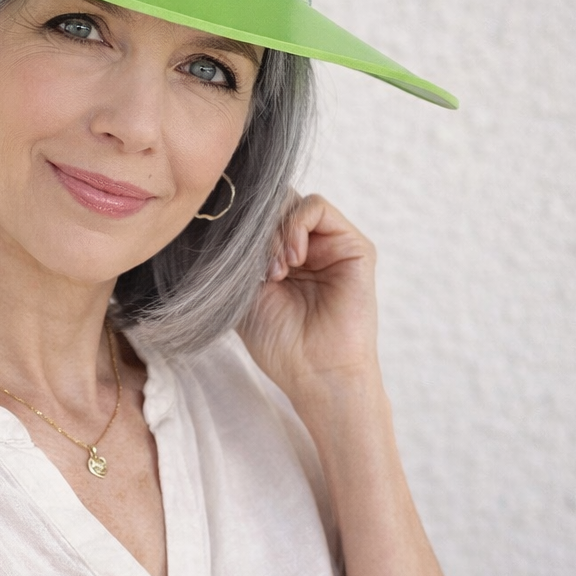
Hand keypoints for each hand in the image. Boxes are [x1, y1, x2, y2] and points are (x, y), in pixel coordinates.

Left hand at [237, 193, 379, 412]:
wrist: (316, 373)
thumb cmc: (279, 343)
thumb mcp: (243, 293)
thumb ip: (237, 256)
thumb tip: (223, 218)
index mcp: (280, 258)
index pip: (257, 219)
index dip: (240, 229)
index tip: (232, 260)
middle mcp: (307, 248)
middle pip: (273, 204)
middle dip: (257, 229)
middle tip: (258, 268)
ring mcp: (330, 245)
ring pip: (291, 202)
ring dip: (276, 230)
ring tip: (276, 270)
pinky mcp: (354, 246)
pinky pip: (317, 206)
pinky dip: (296, 225)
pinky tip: (292, 260)